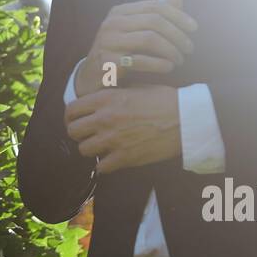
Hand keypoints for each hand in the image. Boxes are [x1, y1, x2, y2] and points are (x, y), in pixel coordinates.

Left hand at [65, 85, 182, 173]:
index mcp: (106, 99)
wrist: (186, 118)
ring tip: (101, 147)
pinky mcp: (125, 158)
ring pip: (84, 150)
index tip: (76, 120)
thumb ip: (113, 95)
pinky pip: (101, 168)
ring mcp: (113, 140)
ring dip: (91, 149)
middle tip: (88, 135)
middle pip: (73, 131)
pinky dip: (105, 166)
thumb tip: (100, 101)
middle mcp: (105, 119)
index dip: (71, 116)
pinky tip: (113, 159)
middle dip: (78, 133)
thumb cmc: (164, 100)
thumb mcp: (134, 88)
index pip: (71, 109)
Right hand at [74, 0, 197, 96]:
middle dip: (177, 34)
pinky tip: (169, 67)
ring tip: (180, 60)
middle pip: (154, 21)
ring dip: (171, 50)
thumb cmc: (119, 52)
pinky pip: (139, 60)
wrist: (92, 77)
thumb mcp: (135, 31)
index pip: (155, 6)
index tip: (194, 28)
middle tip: (190, 48)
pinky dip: (159, 64)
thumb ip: (155, 15)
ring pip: (149, 39)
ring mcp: (108, 41)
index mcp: (120, 12)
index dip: (178, 16)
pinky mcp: (107, 61)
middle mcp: (112, 23)